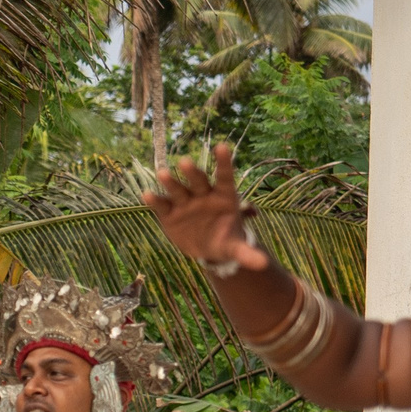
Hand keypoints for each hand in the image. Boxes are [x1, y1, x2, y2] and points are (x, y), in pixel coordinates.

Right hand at [142, 144, 266, 277]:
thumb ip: (247, 253)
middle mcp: (203, 195)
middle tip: (186, 162)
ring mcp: (185, 203)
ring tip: (163, 173)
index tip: (222, 147)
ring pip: (177, 189)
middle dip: (192, 172)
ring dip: (170, 182)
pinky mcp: (169, 214)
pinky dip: (155, 200)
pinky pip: (162, 205)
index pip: (224, 176)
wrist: (207, 249)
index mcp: (223, 196)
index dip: (224, 162)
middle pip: (197, 181)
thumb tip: (263, 264)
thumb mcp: (236, 247)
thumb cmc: (226, 241)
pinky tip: (147, 195)